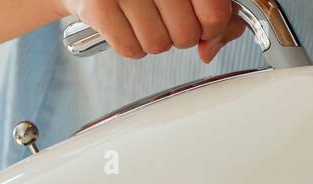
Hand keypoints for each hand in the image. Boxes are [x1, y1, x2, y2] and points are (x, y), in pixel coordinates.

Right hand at [60, 0, 247, 61]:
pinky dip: (129, 43)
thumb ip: (212, 15)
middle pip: (186, 35)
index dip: (212, 28)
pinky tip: (124, 22)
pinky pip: (130, 48)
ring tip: (140, 16)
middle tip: (163, 17)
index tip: (203, 25)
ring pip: (158, 45)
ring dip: (152, 39)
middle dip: (178, 34)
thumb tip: (210, 49)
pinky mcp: (98, 5)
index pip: (213, 13)